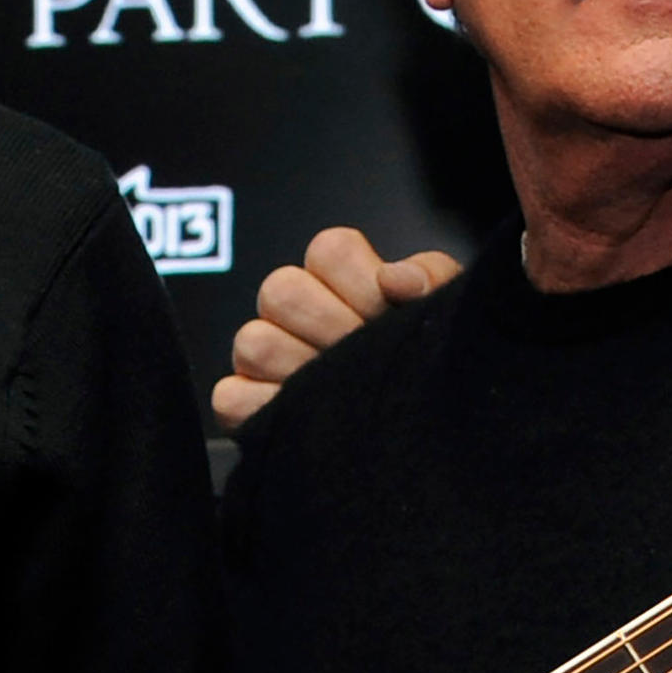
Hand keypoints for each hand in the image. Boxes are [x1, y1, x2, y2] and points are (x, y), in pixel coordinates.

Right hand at [212, 229, 464, 429]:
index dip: (360, 283)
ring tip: (342, 389)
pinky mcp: (245, 404)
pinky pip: (231, 396)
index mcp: (339, 275)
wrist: (428, 421)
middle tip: (362, 355)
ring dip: (302, 370)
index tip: (386, 312)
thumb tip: (395, 280)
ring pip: (254, 342)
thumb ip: (429, 280)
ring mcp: (264, 356)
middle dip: (330, 326)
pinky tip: (311, 416)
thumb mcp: (441, 313)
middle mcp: (294, 309)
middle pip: (281, 291)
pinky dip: (264, 408)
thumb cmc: (424, 359)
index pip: (328, 251)